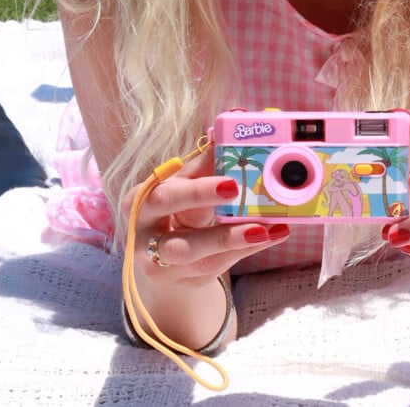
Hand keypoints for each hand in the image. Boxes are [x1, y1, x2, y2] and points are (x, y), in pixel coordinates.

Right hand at [121, 148, 290, 286]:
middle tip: (248, 206)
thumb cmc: (173, 210)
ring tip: (267, 228)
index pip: (166, 194)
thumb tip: (224, 130)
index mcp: (140, 201)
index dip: (197, 190)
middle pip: (176, 232)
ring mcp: (159, 265)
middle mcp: (143, 235)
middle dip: (214, 220)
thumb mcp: (183, 185)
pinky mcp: (183, 280)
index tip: (232, 183)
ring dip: (234, 241)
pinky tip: (270, 236)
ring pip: (198, 255)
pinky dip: (244, 250)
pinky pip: (215, 267)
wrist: (158, 256)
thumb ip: (203, 164)